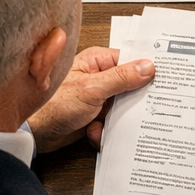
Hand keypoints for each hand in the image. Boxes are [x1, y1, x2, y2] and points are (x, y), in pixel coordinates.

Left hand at [27, 46, 153, 152]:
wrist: (33, 133)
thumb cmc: (53, 105)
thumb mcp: (92, 89)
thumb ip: (121, 78)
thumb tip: (147, 67)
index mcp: (98, 61)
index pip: (131, 61)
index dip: (146, 72)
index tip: (162, 81)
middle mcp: (98, 77)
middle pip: (130, 87)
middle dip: (132, 103)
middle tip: (139, 111)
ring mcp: (97, 97)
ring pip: (122, 108)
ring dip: (117, 120)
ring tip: (105, 124)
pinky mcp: (93, 115)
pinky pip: (112, 123)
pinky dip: (106, 131)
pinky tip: (94, 133)